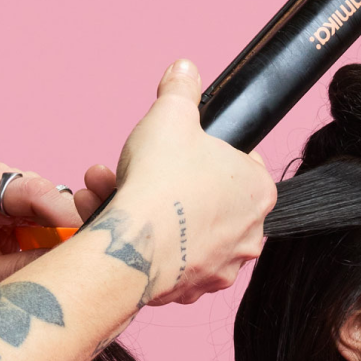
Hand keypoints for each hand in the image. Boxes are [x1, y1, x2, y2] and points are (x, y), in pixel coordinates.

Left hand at [0, 163, 84, 307]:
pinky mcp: (21, 197)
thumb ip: (22, 269)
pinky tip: (56, 252)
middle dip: (73, 225)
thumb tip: (70, 263)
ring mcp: (9, 184)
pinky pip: (54, 210)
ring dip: (68, 230)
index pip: (33, 192)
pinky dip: (62, 231)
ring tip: (66, 261)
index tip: (91, 241)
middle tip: (85, 261)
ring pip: (58, 201)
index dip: (67, 214)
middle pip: (51, 194)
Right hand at [79, 60, 276, 306]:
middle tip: (126, 165)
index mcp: (258, 191)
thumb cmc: (162, 182)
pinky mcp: (194, 289)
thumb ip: (181, 90)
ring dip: (141, 206)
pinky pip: (167, 259)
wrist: (137, 245)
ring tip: (103, 188)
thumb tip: (185, 71)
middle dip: (157, 177)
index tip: (180, 148)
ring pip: (180, 228)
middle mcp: (249, 234)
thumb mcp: (172, 114)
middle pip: (203, 196)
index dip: (205, 150)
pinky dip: (141, 240)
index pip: (240, 163)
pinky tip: (111, 222)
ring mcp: (223, 266)